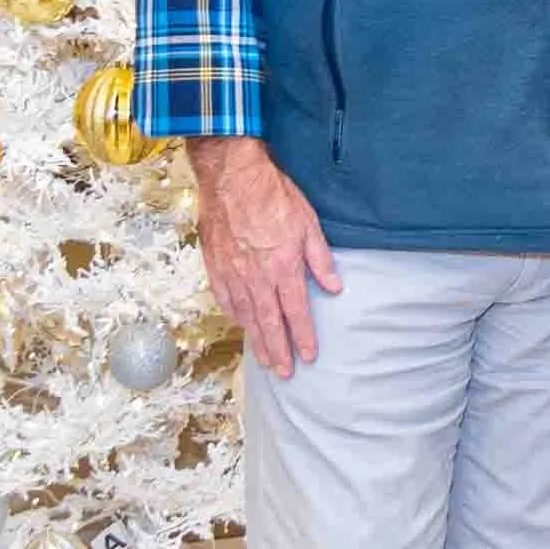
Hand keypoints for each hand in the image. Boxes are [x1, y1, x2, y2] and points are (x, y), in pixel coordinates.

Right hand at [186, 135, 341, 376]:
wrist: (231, 175)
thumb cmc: (273, 194)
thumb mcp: (308, 222)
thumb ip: (320, 258)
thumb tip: (334, 287)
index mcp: (283, 266)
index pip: (296, 311)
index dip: (303, 336)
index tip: (309, 356)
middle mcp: (257, 276)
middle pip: (269, 322)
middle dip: (278, 350)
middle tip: (284, 373)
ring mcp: (233, 273)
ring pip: (246, 315)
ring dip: (256, 340)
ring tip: (264, 359)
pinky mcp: (215, 264)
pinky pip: (225, 298)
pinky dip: (234, 315)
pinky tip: (240, 323)